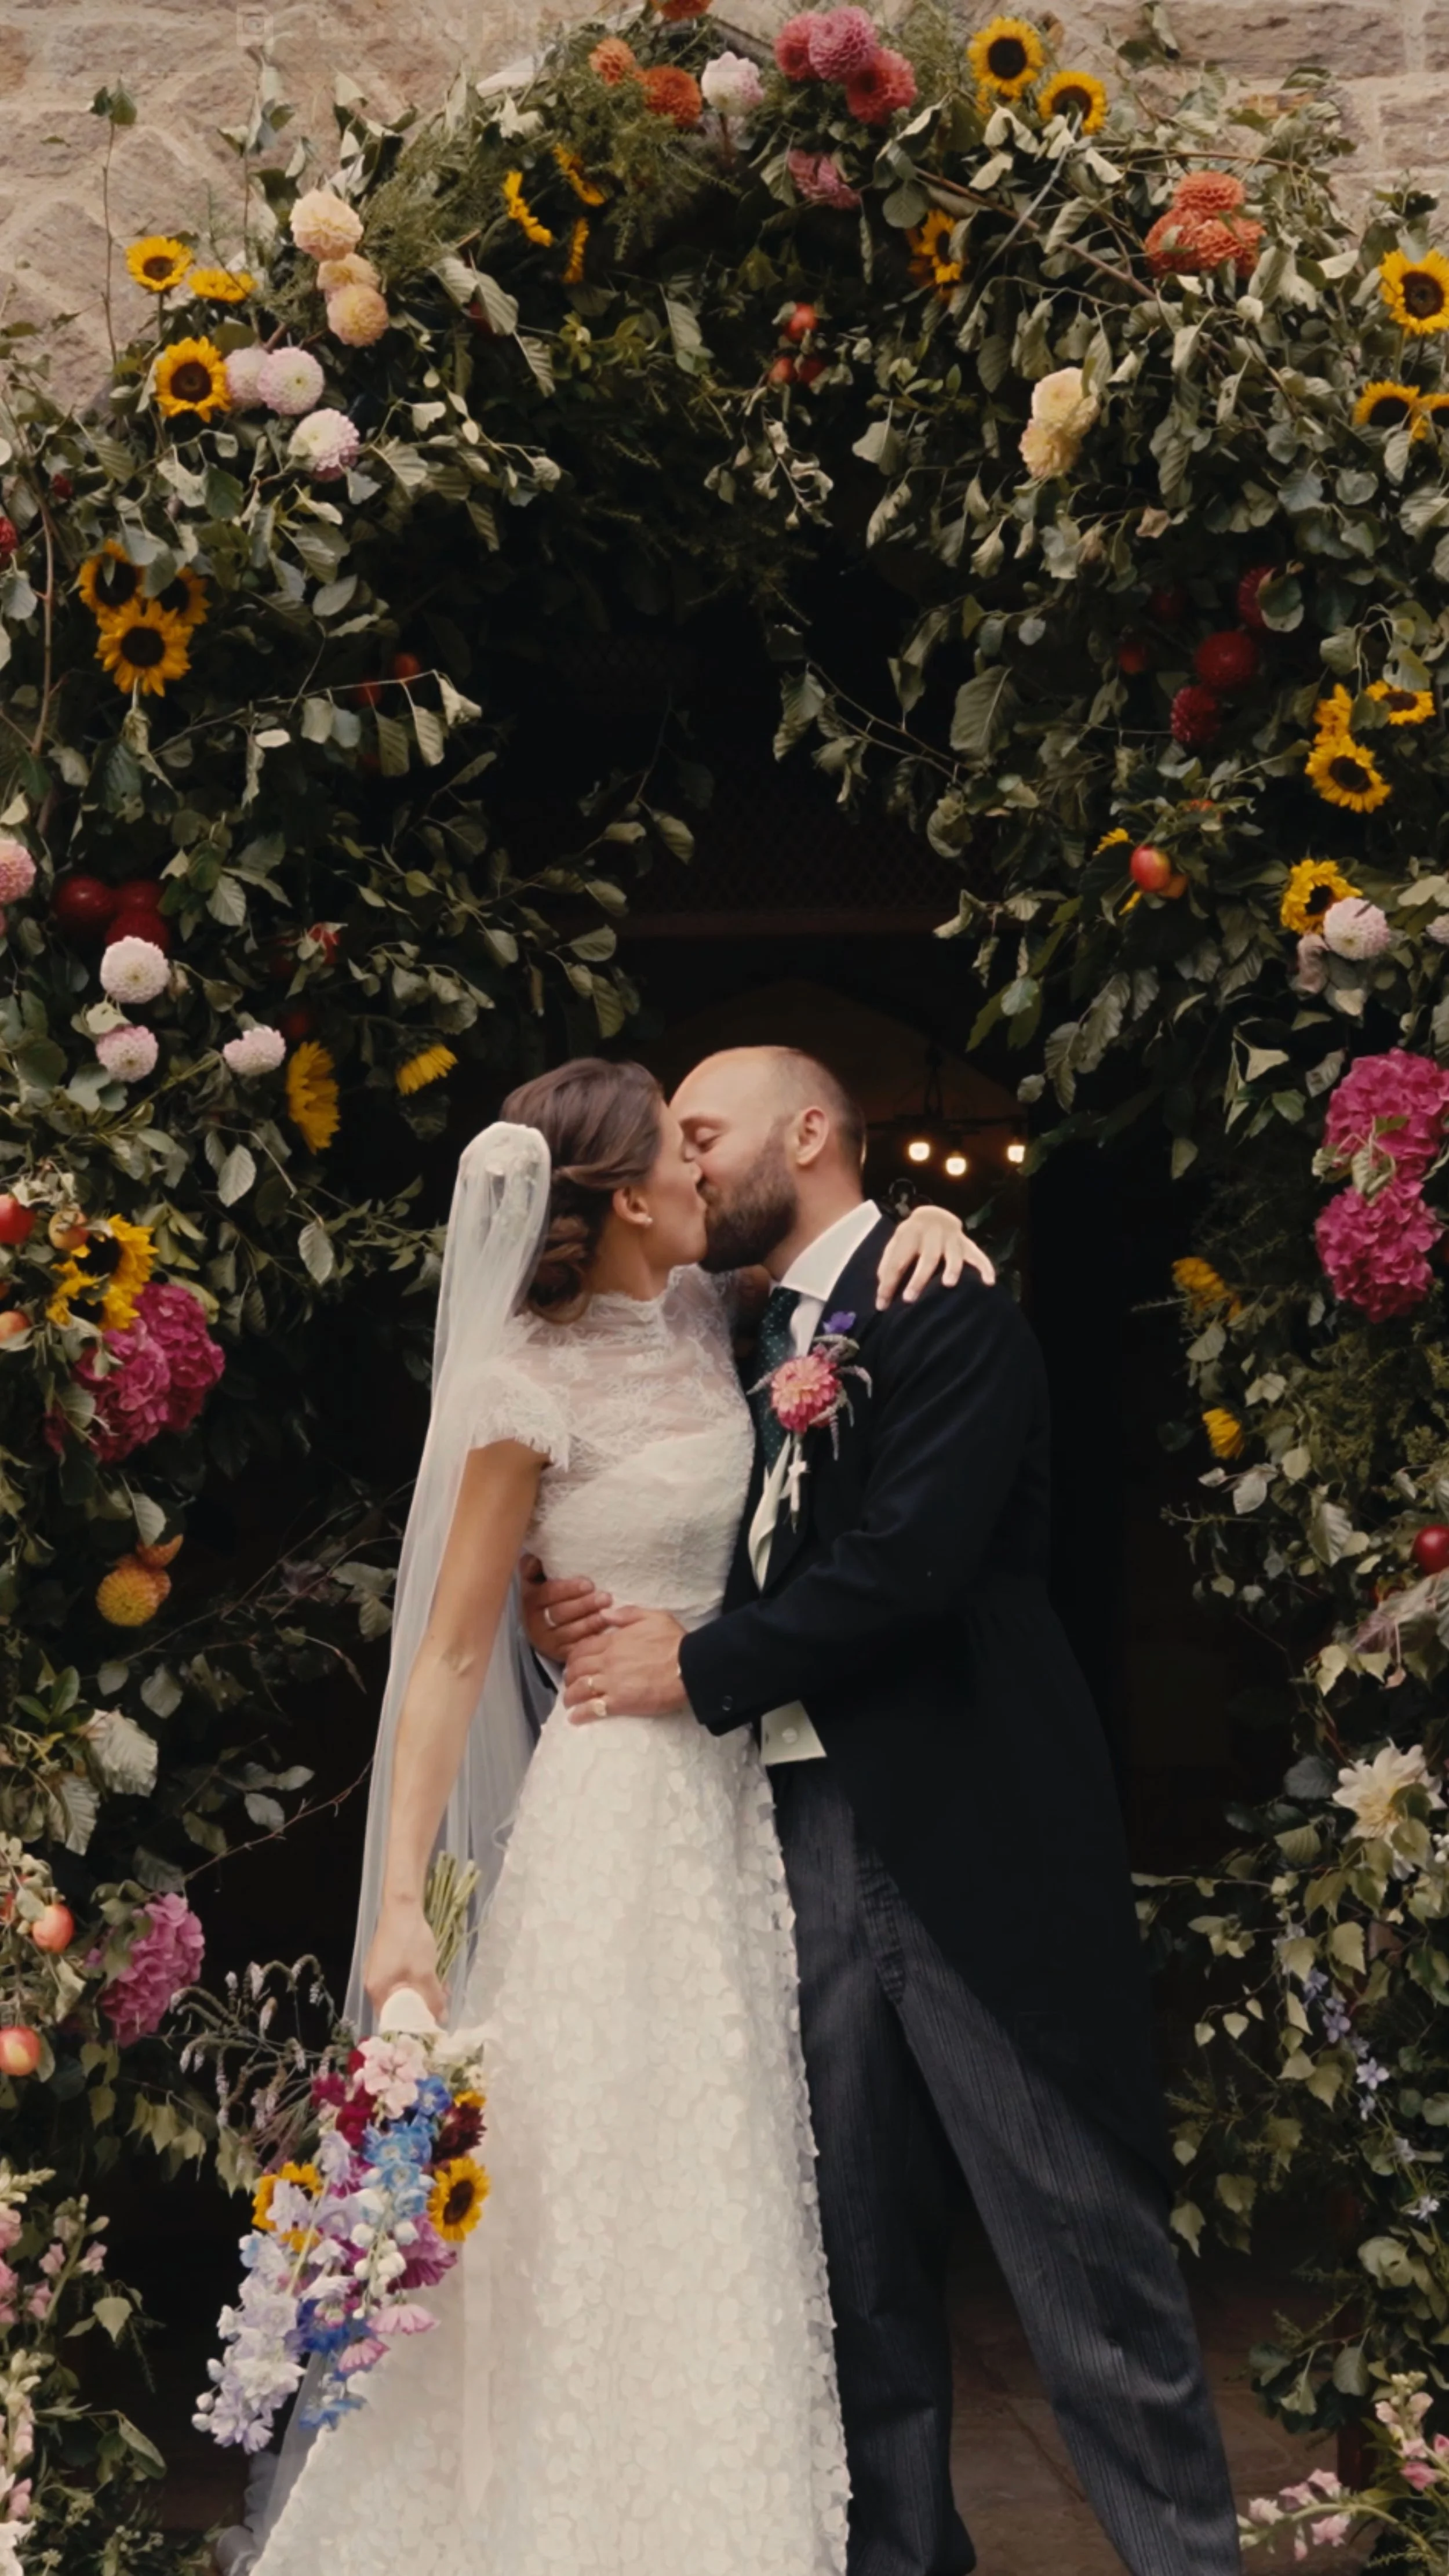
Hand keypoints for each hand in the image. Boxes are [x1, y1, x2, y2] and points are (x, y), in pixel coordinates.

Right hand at [363, 1897, 445, 2023]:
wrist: (403, 1906)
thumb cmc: (410, 1942)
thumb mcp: (425, 1974)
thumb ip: (433, 1999)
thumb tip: (442, 2020)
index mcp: (376, 1990)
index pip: (392, 2020)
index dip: (411, 2026)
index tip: (430, 2028)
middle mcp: (373, 1983)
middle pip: (398, 2005)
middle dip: (421, 2007)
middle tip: (442, 2007)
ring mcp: (379, 1970)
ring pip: (403, 1990)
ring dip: (423, 1992)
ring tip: (443, 1989)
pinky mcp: (387, 1959)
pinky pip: (402, 1978)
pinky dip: (417, 1980)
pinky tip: (434, 1976)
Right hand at [520, 1553, 612, 1656]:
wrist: (543, 1626)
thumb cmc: (549, 1595)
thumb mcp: (536, 1579)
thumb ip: (533, 1567)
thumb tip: (535, 1560)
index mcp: (531, 1600)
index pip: (548, 1594)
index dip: (568, 1589)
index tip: (589, 1584)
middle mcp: (536, 1622)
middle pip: (560, 1614)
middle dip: (584, 1605)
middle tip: (605, 1597)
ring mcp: (548, 1641)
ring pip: (569, 1633)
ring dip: (590, 1623)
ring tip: (608, 1614)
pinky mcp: (561, 1654)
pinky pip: (577, 1649)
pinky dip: (592, 1640)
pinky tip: (606, 1632)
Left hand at [563, 1609, 687, 1721]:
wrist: (689, 1666)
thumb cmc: (674, 1641)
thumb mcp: (652, 1616)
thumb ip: (626, 1614)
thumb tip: (605, 1613)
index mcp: (613, 1642)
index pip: (582, 1648)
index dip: (574, 1656)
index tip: (574, 1663)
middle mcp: (607, 1662)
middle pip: (577, 1669)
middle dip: (569, 1676)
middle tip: (570, 1682)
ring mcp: (611, 1683)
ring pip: (580, 1689)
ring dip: (570, 1696)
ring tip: (569, 1702)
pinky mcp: (620, 1703)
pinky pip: (592, 1709)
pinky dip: (580, 1714)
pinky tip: (575, 1718)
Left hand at [877, 1204, 994, 1304]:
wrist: (934, 1214)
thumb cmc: (911, 1237)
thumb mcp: (896, 1243)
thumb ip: (888, 1262)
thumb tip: (882, 1287)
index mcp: (909, 1233)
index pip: (897, 1260)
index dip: (888, 1283)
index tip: (881, 1305)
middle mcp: (932, 1234)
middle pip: (926, 1258)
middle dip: (918, 1279)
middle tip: (909, 1299)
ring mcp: (952, 1238)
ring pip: (953, 1255)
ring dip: (952, 1269)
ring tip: (948, 1285)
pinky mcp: (967, 1244)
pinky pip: (978, 1255)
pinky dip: (985, 1268)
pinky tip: (988, 1282)